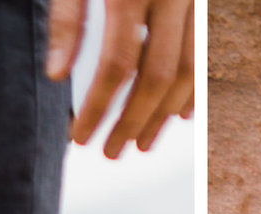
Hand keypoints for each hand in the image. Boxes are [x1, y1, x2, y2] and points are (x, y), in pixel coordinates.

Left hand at [46, 0, 194, 157]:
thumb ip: (66, 18)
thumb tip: (56, 75)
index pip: (116, 64)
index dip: (99, 106)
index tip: (82, 137)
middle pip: (156, 76)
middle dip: (133, 122)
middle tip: (111, 151)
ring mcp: (193, 0)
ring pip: (188, 71)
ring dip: (163, 115)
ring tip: (141, 144)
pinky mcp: (204, 4)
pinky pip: (204, 54)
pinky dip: (192, 90)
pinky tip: (176, 114)